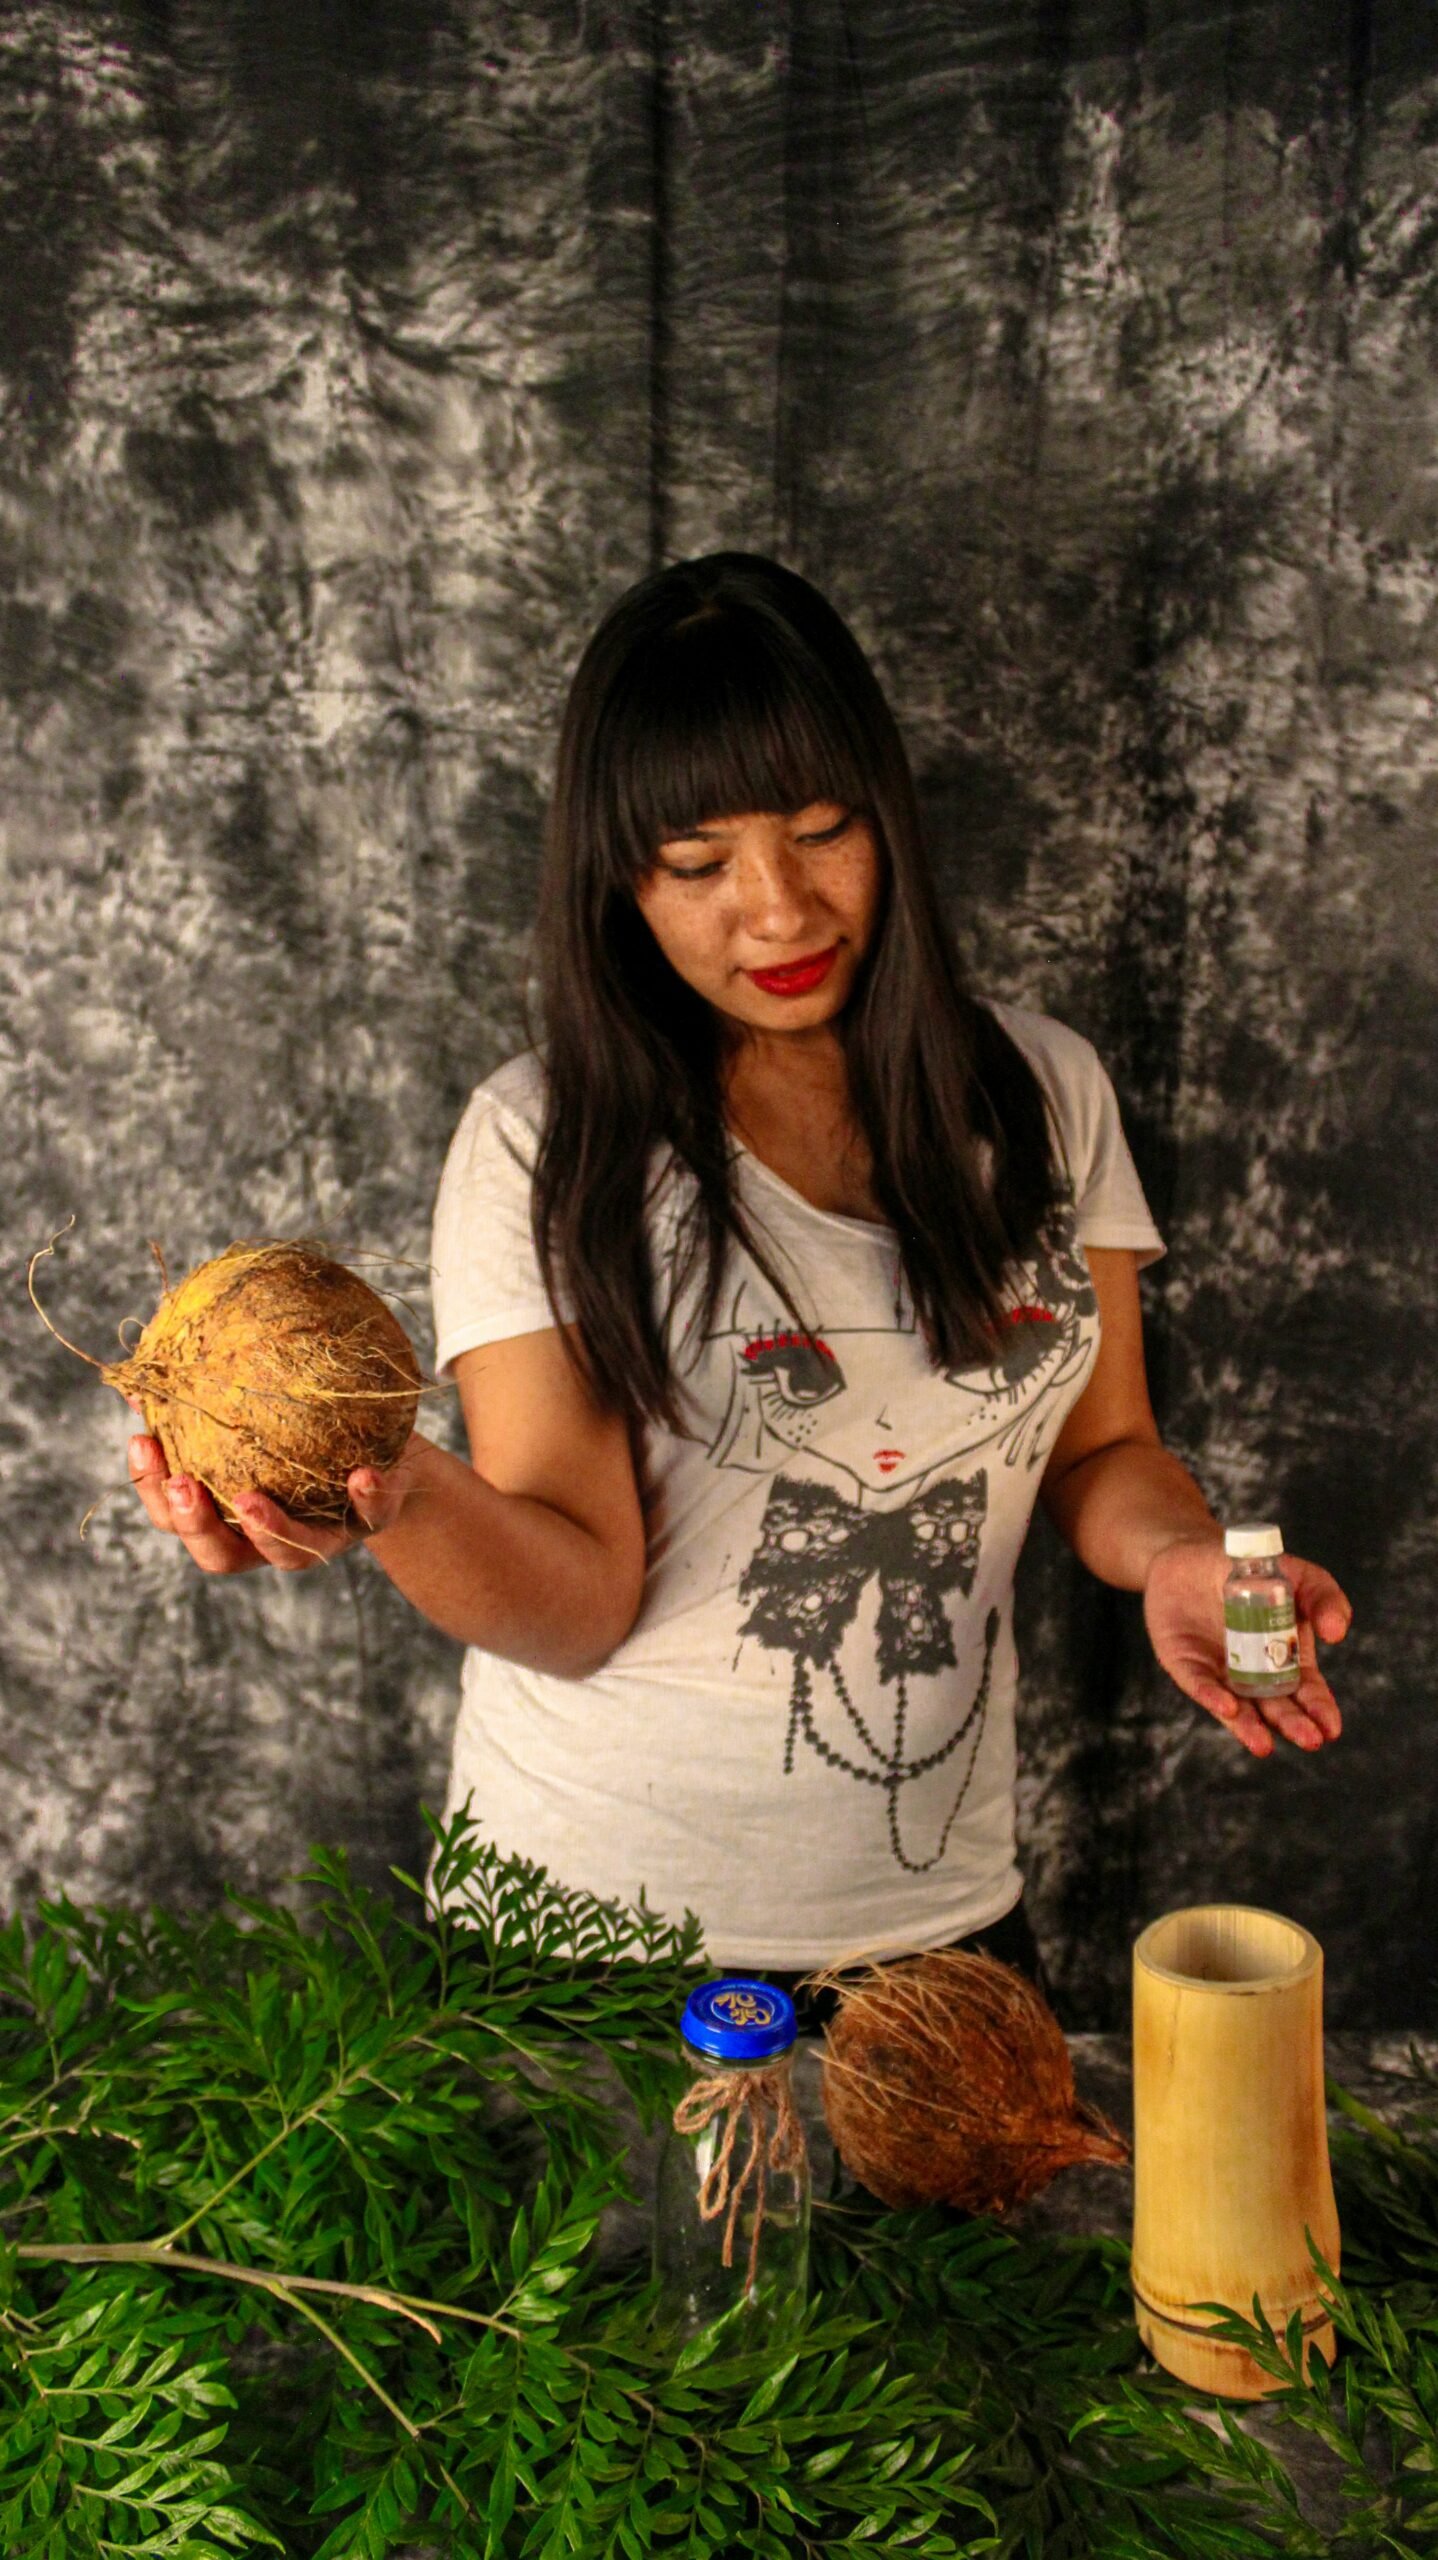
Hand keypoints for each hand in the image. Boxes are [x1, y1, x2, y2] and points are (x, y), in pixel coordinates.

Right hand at [126, 1430, 419, 1574]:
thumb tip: (149, 1370)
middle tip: (183, 1487)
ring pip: (292, 1553)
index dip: (152, 1487)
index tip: (141, 1442)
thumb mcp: (256, 1411)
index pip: (177, 1514)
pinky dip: (367, 1498)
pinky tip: (361, 1475)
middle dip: (196, 1526)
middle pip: (222, 1555)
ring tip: (249, 1500)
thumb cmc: (308, 1431)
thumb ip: (205, 1401)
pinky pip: (372, 1515)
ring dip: (268, 1531)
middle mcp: (272, 1536)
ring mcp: (324, 1535)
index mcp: (232, 1513)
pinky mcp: (373, 1519)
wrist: (391, 1453)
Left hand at [1143, 1536, 1349, 1757]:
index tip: (1331, 1728)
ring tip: (1264, 1745)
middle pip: (1276, 1707)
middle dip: (1293, 1725)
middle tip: (1310, 1740)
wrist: (1193, 1554)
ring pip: (1238, 1708)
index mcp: (1287, 1659)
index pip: (1308, 1692)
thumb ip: (1324, 1599)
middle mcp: (1255, 1675)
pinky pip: (1200, 1685)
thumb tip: (1336, 1632)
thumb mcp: (1298, 1576)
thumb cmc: (1254, 1570)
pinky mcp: (1187, 1665)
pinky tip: (1227, 1708)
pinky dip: (1213, 1698)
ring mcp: (1220, 1673)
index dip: (1320, 1710)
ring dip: (1251, 1728)